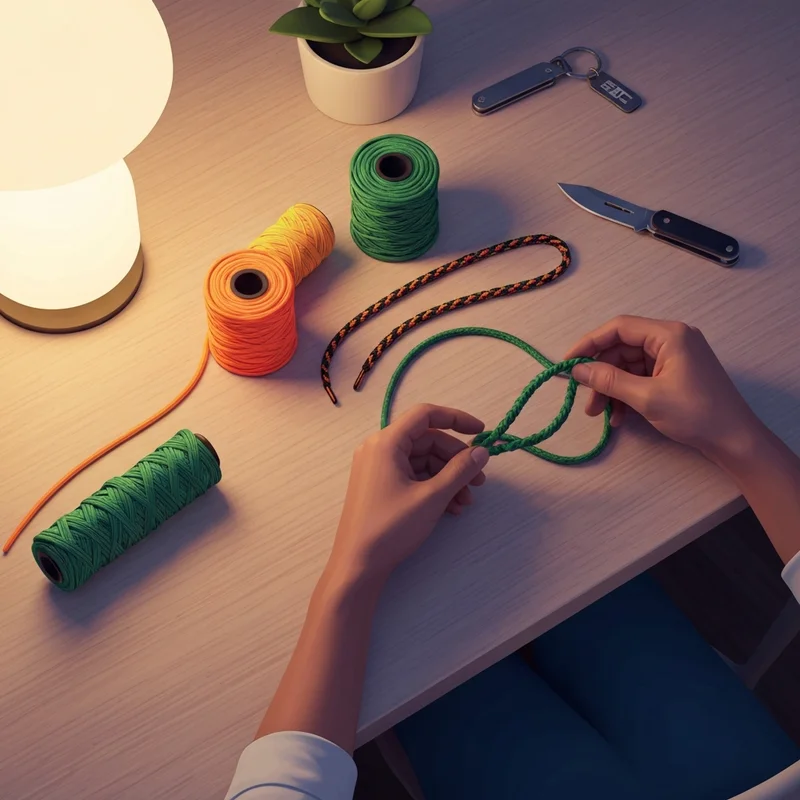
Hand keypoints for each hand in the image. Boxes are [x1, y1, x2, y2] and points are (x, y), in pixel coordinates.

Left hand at [328, 404, 489, 579]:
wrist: (357, 565)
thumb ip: (460, 471)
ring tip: (467, 501)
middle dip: (456, 460)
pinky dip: (434, 488)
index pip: (425, 415)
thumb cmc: (390, 527)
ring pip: (423, 461)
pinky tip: (452, 508)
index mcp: (386, 442)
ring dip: (448, 478)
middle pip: (427, 441)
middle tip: (479, 481)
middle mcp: (379, 449)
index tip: (481, 432)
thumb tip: (482, 452)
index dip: (456, 419)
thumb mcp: (431, 498)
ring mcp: (378, 468)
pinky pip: (413, 476)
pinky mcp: (381, 486)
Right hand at [564, 316, 760, 462]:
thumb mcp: (647, 397)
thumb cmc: (695, 414)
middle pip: (622, 349)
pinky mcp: (675, 374)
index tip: (567, 363)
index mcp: (668, 334)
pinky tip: (619, 417)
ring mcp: (674, 357)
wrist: (735, 440)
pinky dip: (627, 395)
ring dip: (612, 389)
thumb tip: (577, 370)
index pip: (618, 328)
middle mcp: (671, 339)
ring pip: (629, 366)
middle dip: (601, 375)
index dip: (589, 343)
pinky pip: (641, 377)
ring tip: (600, 415)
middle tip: (587, 401)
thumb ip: (609, 380)